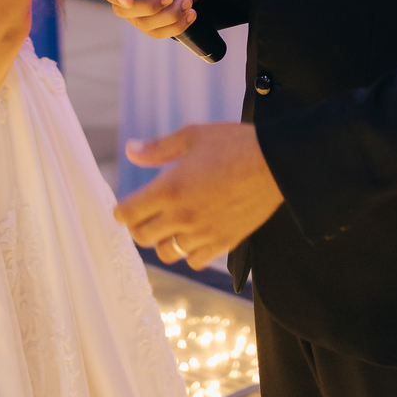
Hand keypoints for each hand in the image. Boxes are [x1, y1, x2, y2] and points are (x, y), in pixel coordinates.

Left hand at [114, 122, 283, 268]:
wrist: (275, 163)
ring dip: (162, 240)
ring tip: (168, 226)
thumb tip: (130, 150)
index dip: (121, 210)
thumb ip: (158, 148)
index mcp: (170, 188)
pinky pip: (193, 260)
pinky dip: (188, 252)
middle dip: (138, 226)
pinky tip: (193, 235)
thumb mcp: (193, 136)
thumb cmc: (233, 144)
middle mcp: (182, 216)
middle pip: (142, 237)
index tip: (124, 206)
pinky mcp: (223, 243)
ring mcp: (203, 233)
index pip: (128, 213)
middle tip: (145, 215)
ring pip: (166, 253)